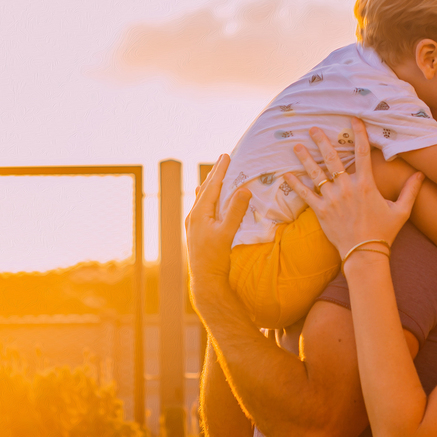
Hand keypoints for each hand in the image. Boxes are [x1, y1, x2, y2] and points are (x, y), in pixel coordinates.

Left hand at [185, 154, 251, 296]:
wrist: (205, 280)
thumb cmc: (216, 258)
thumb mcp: (228, 233)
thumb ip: (236, 211)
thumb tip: (244, 189)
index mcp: (200, 213)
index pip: (212, 186)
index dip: (220, 170)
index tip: (226, 156)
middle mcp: (194, 216)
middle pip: (205, 189)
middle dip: (215, 173)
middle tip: (223, 158)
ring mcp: (193, 223)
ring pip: (202, 197)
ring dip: (210, 184)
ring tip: (216, 173)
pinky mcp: (195, 231)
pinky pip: (201, 206)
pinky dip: (207, 196)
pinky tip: (206, 196)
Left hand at [283, 118, 423, 263]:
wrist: (365, 254)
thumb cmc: (384, 232)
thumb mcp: (401, 211)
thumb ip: (410, 190)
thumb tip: (421, 174)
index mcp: (366, 185)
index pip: (362, 153)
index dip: (358, 134)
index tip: (353, 120)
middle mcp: (347, 188)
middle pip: (333, 158)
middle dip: (322, 141)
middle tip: (313, 128)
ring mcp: (332, 199)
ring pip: (316, 173)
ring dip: (306, 158)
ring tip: (297, 146)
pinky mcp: (321, 211)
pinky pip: (306, 194)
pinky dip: (295, 184)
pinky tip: (286, 174)